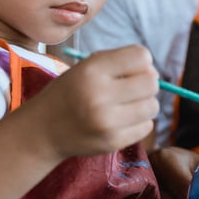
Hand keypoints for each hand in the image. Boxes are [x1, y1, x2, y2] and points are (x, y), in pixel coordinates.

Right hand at [26, 45, 159, 160]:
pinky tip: (120, 121)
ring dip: (144, 104)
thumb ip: (119, 64)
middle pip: (151, 83)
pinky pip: (146, 126)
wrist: (42, 130)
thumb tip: (155, 74)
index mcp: (92, 69)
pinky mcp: (113, 141)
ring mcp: (107, 121)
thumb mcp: (85, 68)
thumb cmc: (69, 93)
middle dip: (146, 84)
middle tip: (131, 89)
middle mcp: (100, 94)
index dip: (141, 62)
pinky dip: (139, 122)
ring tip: (125, 105)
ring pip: (153, 106)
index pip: (141, 56)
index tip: (130, 70)